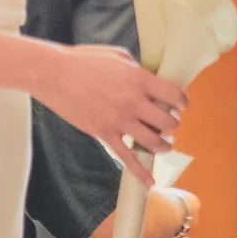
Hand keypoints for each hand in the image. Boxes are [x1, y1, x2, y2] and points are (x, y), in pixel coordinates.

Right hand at [36, 43, 185, 181]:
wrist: (54, 74)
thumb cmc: (84, 60)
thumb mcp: (119, 56)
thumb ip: (138, 70)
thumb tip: (149, 79)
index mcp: (139, 79)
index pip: (174, 94)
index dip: (182, 101)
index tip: (182, 104)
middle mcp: (133, 102)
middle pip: (167, 121)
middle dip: (173, 123)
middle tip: (170, 122)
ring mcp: (119, 120)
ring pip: (153, 141)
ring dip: (164, 145)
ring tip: (166, 144)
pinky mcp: (104, 134)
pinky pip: (127, 157)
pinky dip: (140, 172)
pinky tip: (150, 181)